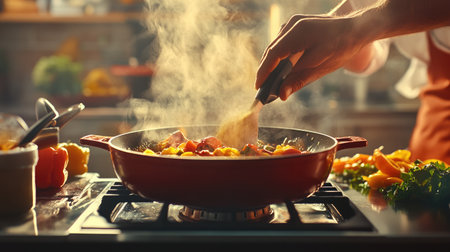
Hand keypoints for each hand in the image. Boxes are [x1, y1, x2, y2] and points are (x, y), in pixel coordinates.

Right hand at [255, 15, 369, 99]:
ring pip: (276, 46)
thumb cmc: (342, 46)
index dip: (264, 72)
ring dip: (272, 63)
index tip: (258, 87)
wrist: (357, 28)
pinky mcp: (296, 25)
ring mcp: (294, 23)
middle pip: (272, 50)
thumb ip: (299, 80)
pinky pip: (282, 42)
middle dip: (266, 70)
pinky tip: (280, 69)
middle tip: (262, 88)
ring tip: (269, 81)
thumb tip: (282, 95)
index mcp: (299, 32)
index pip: (274, 54)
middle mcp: (293, 24)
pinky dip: (280, 56)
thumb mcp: (321, 67)